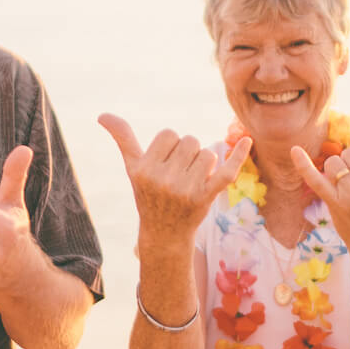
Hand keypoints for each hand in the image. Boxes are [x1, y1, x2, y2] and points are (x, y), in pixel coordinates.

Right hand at [98, 113, 252, 248]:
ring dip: (204, 163)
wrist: (164, 234)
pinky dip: (238, 156)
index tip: (165, 163)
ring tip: (192, 181)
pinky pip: (226, 172)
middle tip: (179, 174)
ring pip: (207, 153)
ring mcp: (185, 191)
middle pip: (189, 141)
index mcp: (144, 169)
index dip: (170, 145)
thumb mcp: (133, 168)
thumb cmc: (148, 194)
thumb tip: (102, 114)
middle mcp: (162, 180)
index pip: (169, 134)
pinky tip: (247, 141)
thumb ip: (122, 138)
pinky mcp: (205, 199)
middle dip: (188, 153)